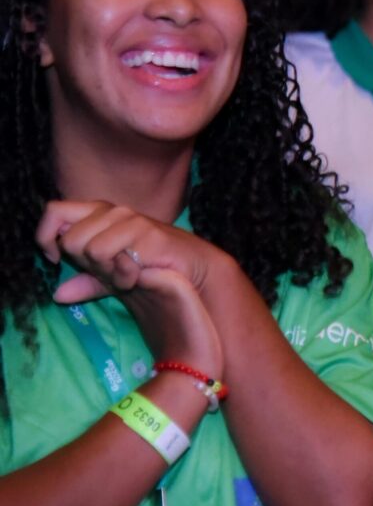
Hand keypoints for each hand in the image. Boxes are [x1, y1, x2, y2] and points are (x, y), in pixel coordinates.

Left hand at [36, 200, 223, 375]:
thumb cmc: (153, 267)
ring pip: (88, 247)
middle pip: (69, 237)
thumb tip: (58, 295)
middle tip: (107, 274)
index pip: (54, 211)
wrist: (193, 271)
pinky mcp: (147, 232)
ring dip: (104, 271)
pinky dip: (119, 275)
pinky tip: (136, 279)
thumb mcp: (114, 276)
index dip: (46, 236)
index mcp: (99, 213)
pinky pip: (112, 255)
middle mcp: (114, 210)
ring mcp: (132, 219)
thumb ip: (88, 281)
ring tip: (125, 278)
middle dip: (83, 265)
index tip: (56, 259)